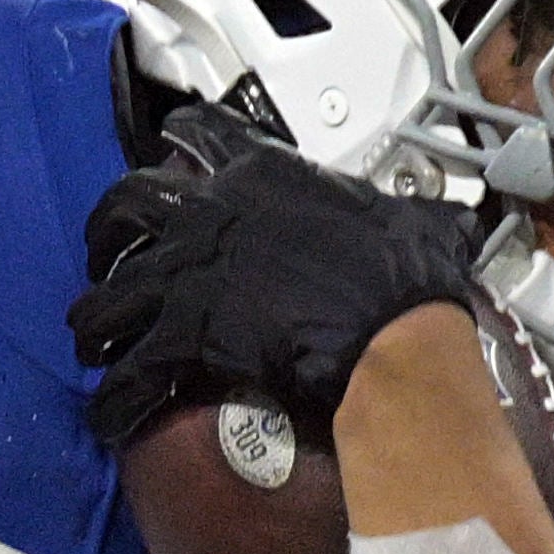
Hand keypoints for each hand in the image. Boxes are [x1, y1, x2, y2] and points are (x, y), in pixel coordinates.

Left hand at [73, 99, 489, 450]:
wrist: (393, 336)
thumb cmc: (406, 279)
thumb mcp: (416, 223)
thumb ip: (420, 214)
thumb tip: (460, 219)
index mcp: (261, 175)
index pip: (202, 135)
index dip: (176, 149)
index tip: (163, 164)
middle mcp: (212, 213)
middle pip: (126, 207)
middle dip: (106, 234)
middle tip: (105, 259)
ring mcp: (191, 273)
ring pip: (109, 295)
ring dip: (94, 324)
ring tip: (93, 345)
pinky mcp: (187, 336)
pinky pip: (130, 372)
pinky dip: (114, 400)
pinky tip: (109, 417)